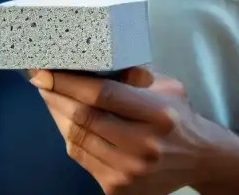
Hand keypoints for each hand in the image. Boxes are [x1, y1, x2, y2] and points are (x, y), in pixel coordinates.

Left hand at [30, 67, 215, 194]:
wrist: (198, 158)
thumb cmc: (177, 115)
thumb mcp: (165, 85)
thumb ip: (132, 73)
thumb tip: (90, 57)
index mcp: (156, 114)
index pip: (102, 95)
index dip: (68, 83)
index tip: (45, 71)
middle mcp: (143, 146)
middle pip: (84, 118)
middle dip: (55, 96)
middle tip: (40, 79)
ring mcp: (129, 171)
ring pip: (77, 138)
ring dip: (57, 115)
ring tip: (49, 95)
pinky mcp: (118, 187)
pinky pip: (81, 157)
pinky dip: (69, 136)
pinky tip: (64, 120)